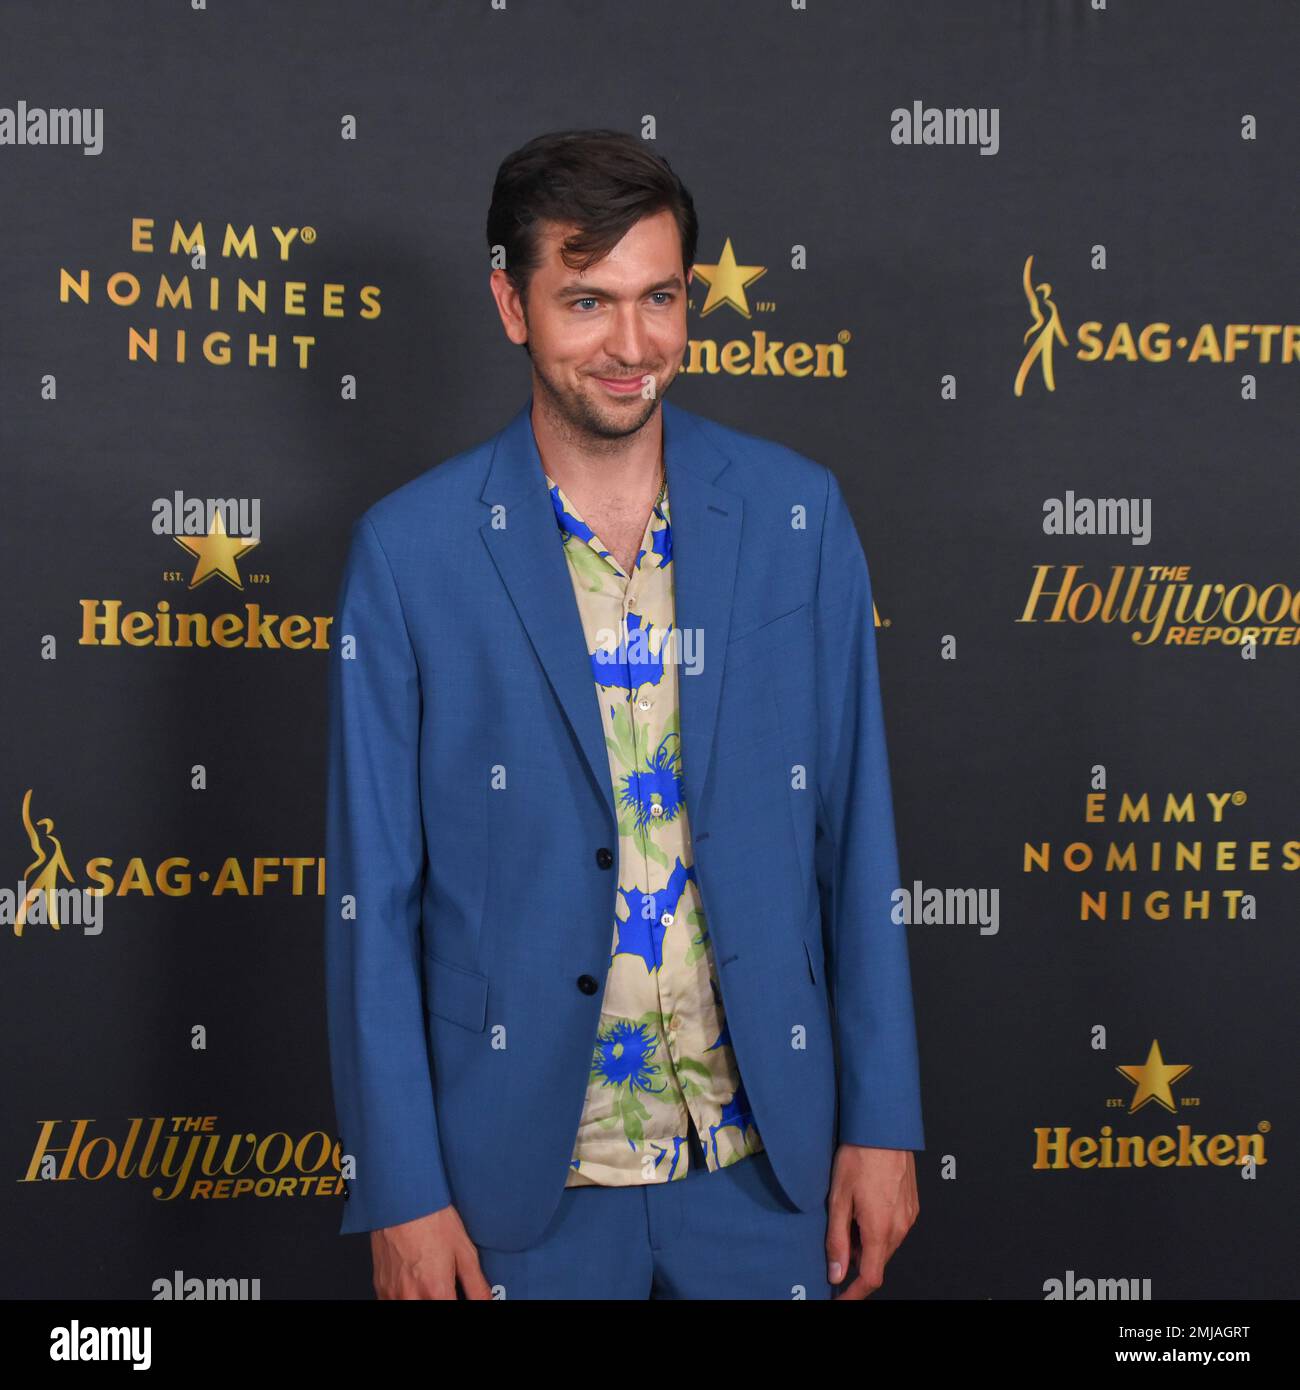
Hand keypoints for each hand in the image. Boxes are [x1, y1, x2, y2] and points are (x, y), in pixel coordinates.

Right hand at [370, 1204, 492, 1299]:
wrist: (401, 1200)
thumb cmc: (431, 1219)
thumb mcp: (464, 1250)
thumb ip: (477, 1285)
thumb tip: (487, 1302)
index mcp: (436, 1290)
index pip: (454, 1312)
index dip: (460, 1303)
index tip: (459, 1296)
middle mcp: (412, 1297)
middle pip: (431, 1309)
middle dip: (442, 1299)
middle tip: (447, 1288)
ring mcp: (393, 1294)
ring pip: (413, 1308)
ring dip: (424, 1298)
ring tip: (430, 1282)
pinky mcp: (381, 1288)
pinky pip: (393, 1302)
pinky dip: (406, 1297)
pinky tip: (415, 1283)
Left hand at [825, 1145, 918, 1299]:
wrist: (883, 1128)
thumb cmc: (859, 1156)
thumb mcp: (837, 1198)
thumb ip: (836, 1240)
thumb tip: (836, 1272)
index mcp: (880, 1229)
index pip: (871, 1278)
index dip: (855, 1294)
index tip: (841, 1298)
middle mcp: (900, 1227)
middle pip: (878, 1261)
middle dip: (857, 1261)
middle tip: (838, 1241)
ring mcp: (909, 1217)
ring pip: (886, 1245)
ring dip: (868, 1243)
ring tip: (850, 1216)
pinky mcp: (912, 1206)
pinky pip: (895, 1229)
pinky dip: (878, 1229)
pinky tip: (865, 1207)